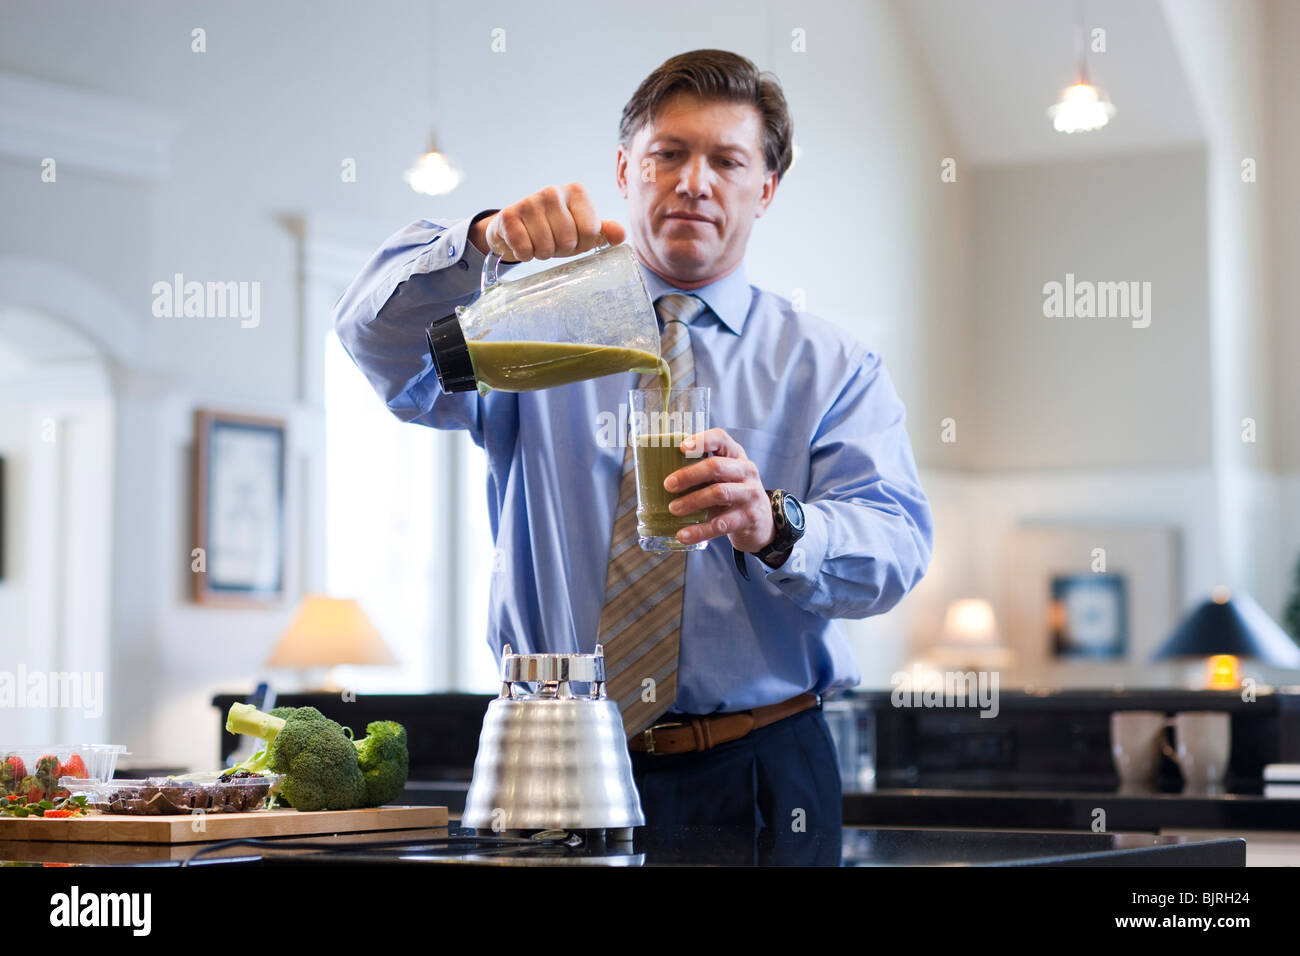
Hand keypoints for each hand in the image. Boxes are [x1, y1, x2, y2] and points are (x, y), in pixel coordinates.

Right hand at [468, 183, 625, 261]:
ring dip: (542, 254)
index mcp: (577, 192)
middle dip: (562, 250)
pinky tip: (524, 243)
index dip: (584, 245)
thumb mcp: (582, 229)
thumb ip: (604, 231)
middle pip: (568, 241)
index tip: (575, 240)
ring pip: (546, 247)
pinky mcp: (509, 215)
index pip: (591, 232)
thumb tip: (621, 234)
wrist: (515, 226)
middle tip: (554, 243)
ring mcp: (530, 201)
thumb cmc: (554, 228)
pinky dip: (525, 254)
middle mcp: (553, 191)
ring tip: (538, 243)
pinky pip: (524, 249)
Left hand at [663, 428, 774, 551]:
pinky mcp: (749, 518)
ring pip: (718, 493)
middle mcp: (746, 471)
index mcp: (736, 455)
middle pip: (716, 467)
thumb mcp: (723, 477)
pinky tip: (683, 534)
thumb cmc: (733, 494)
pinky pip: (721, 524)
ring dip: (692, 501)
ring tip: (673, 509)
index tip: (681, 447)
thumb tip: (659, 474)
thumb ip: (702, 472)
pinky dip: (699, 530)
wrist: (762, 522)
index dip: (701, 440)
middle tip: (668, 485)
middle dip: (689, 475)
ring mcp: (750, 494)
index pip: (721, 438)